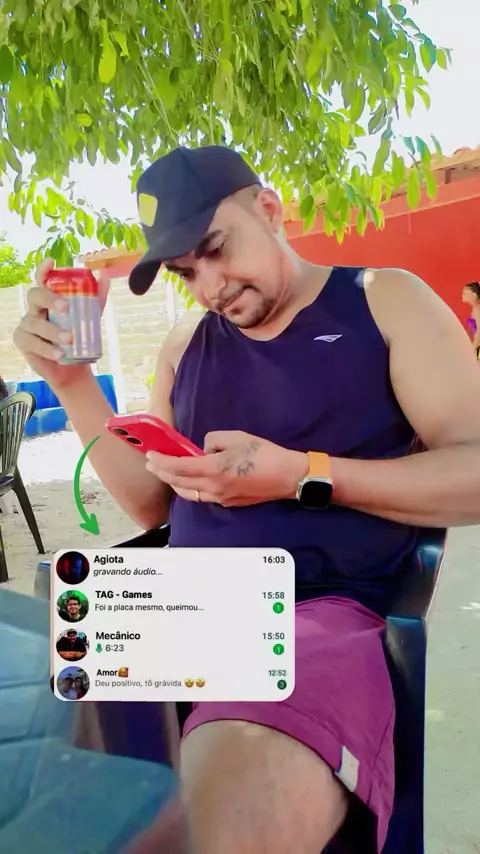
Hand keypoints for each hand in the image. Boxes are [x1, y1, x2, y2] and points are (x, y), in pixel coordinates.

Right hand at [13, 259, 109, 391]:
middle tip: (66, 307)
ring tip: (69, 339)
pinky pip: (32, 343)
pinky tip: (59, 354)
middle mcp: (35, 309)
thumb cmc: (77, 339)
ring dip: (52, 331)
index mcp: (48, 300)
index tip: (51, 262)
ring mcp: (27, 326)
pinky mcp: (24, 343)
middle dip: (49, 299)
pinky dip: (47, 349)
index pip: (42, 281)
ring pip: (35, 323)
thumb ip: (96, 300)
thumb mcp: (89, 319)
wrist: (72, 368)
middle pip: (35, 295)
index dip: (43, 270)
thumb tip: (104, 278)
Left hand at [145, 430, 308, 506]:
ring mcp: (220, 498)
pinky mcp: (229, 503)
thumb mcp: (237, 437)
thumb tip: (205, 450)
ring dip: (174, 484)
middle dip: (162, 473)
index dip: (161, 461)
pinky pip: (202, 497)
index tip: (151, 455)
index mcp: (213, 470)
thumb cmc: (264, 454)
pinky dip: (190, 489)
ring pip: (189, 493)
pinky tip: (190, 482)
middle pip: (178, 483)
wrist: (287, 477)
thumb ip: (214, 441)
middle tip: (151, 464)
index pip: (178, 467)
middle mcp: (213, 488)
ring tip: (167, 474)